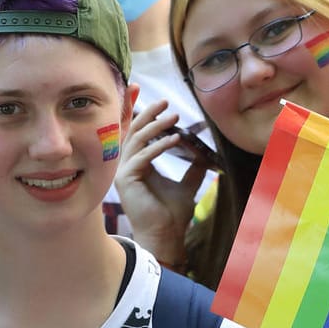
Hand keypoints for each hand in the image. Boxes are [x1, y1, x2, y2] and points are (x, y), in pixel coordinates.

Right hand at [113, 98, 207, 265]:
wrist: (166, 235)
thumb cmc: (171, 214)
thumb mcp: (187, 185)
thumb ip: (192, 168)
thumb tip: (204, 154)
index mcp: (137, 164)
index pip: (136, 134)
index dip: (136, 113)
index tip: (140, 92)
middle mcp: (127, 166)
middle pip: (133, 132)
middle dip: (147, 114)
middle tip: (165, 101)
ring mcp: (123, 173)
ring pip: (136, 141)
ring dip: (155, 126)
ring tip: (173, 115)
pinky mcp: (126, 180)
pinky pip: (142, 157)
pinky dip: (158, 146)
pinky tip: (175, 139)